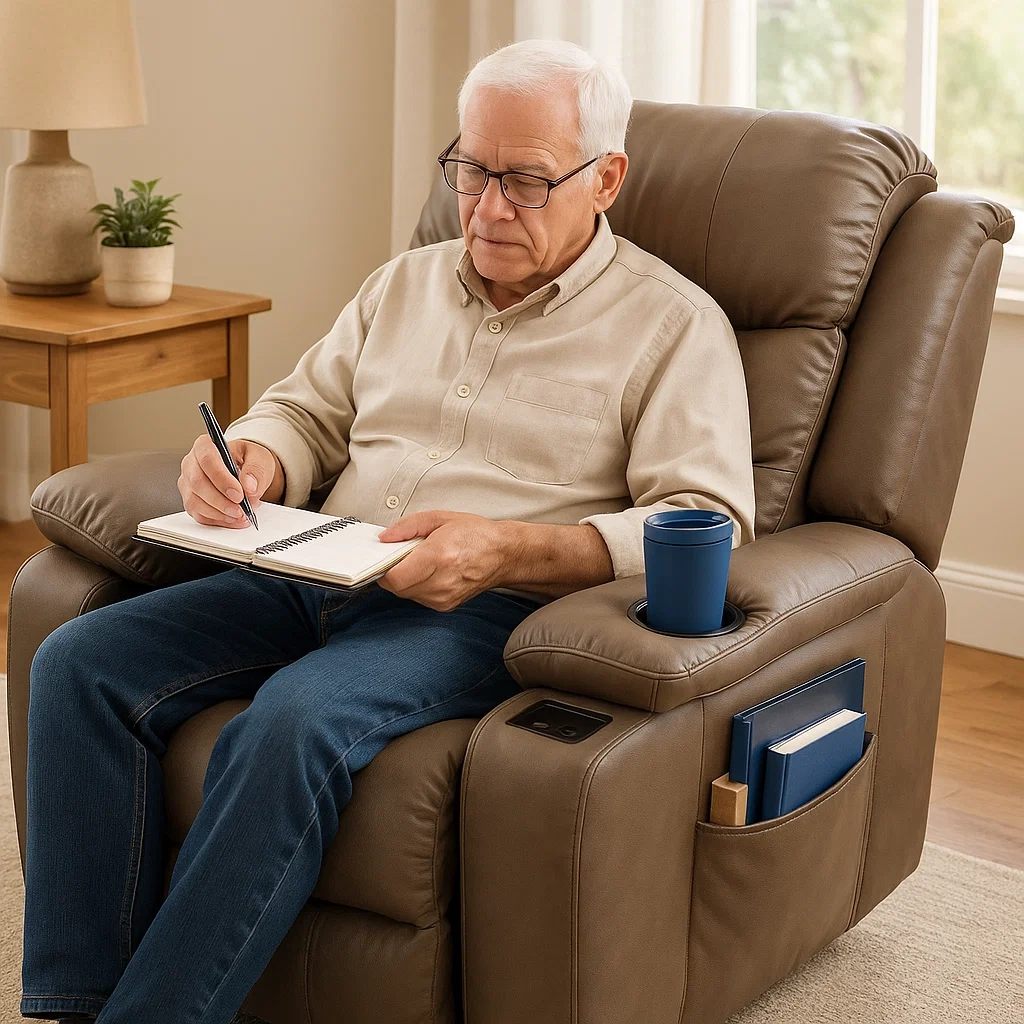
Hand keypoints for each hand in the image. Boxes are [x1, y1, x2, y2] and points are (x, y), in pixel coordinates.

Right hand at [178, 435, 282, 527]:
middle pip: (198, 483)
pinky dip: (217, 520)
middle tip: (241, 509)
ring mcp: (188, 484)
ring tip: (240, 515)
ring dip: (219, 513)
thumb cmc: (248, 460)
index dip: (221, 478)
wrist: (246, 471)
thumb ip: (256, 470)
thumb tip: (249, 486)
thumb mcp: (259, 458)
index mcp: (205, 446)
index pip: (207, 459)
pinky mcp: (192, 501)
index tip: (239, 493)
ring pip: (195, 501)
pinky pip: (198, 515)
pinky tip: (233, 519)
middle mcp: (191, 464)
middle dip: (221, 500)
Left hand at [376, 510, 512, 610]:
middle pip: (397, 588)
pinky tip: (430, 572)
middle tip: (405, 556)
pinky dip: (417, 586)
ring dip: (405, 580)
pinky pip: (418, 598)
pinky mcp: (446, 605)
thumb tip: (384, 538)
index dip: (384, 569)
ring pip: (406, 594)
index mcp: (438, 556)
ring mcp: (444, 597)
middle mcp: (441, 581)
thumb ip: (407, 527)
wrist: (503, 554)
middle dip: (394, 572)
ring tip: (421, 562)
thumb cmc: (475, 534)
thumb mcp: (439, 518)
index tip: (386, 557)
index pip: (395, 578)